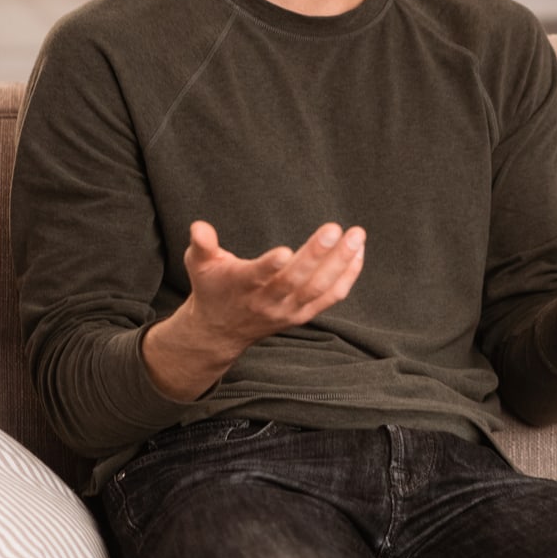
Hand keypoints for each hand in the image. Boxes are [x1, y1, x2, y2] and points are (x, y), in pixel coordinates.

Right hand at [143, 220, 365, 399]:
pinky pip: (331, 297)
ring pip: (318, 289)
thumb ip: (201, 245)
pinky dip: (348, 276)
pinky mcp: (303, 315)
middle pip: (295, 281)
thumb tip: (198, 227)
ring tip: (357, 236)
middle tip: (333, 229)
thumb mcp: (199, 265)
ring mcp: (287, 310)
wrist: (221, 330)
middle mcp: (266, 302)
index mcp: (240, 286)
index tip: (285, 251)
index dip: (269, 266)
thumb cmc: (213, 287)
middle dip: (315, 255)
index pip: (256, 277)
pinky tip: (358, 252)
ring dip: (340, 263)